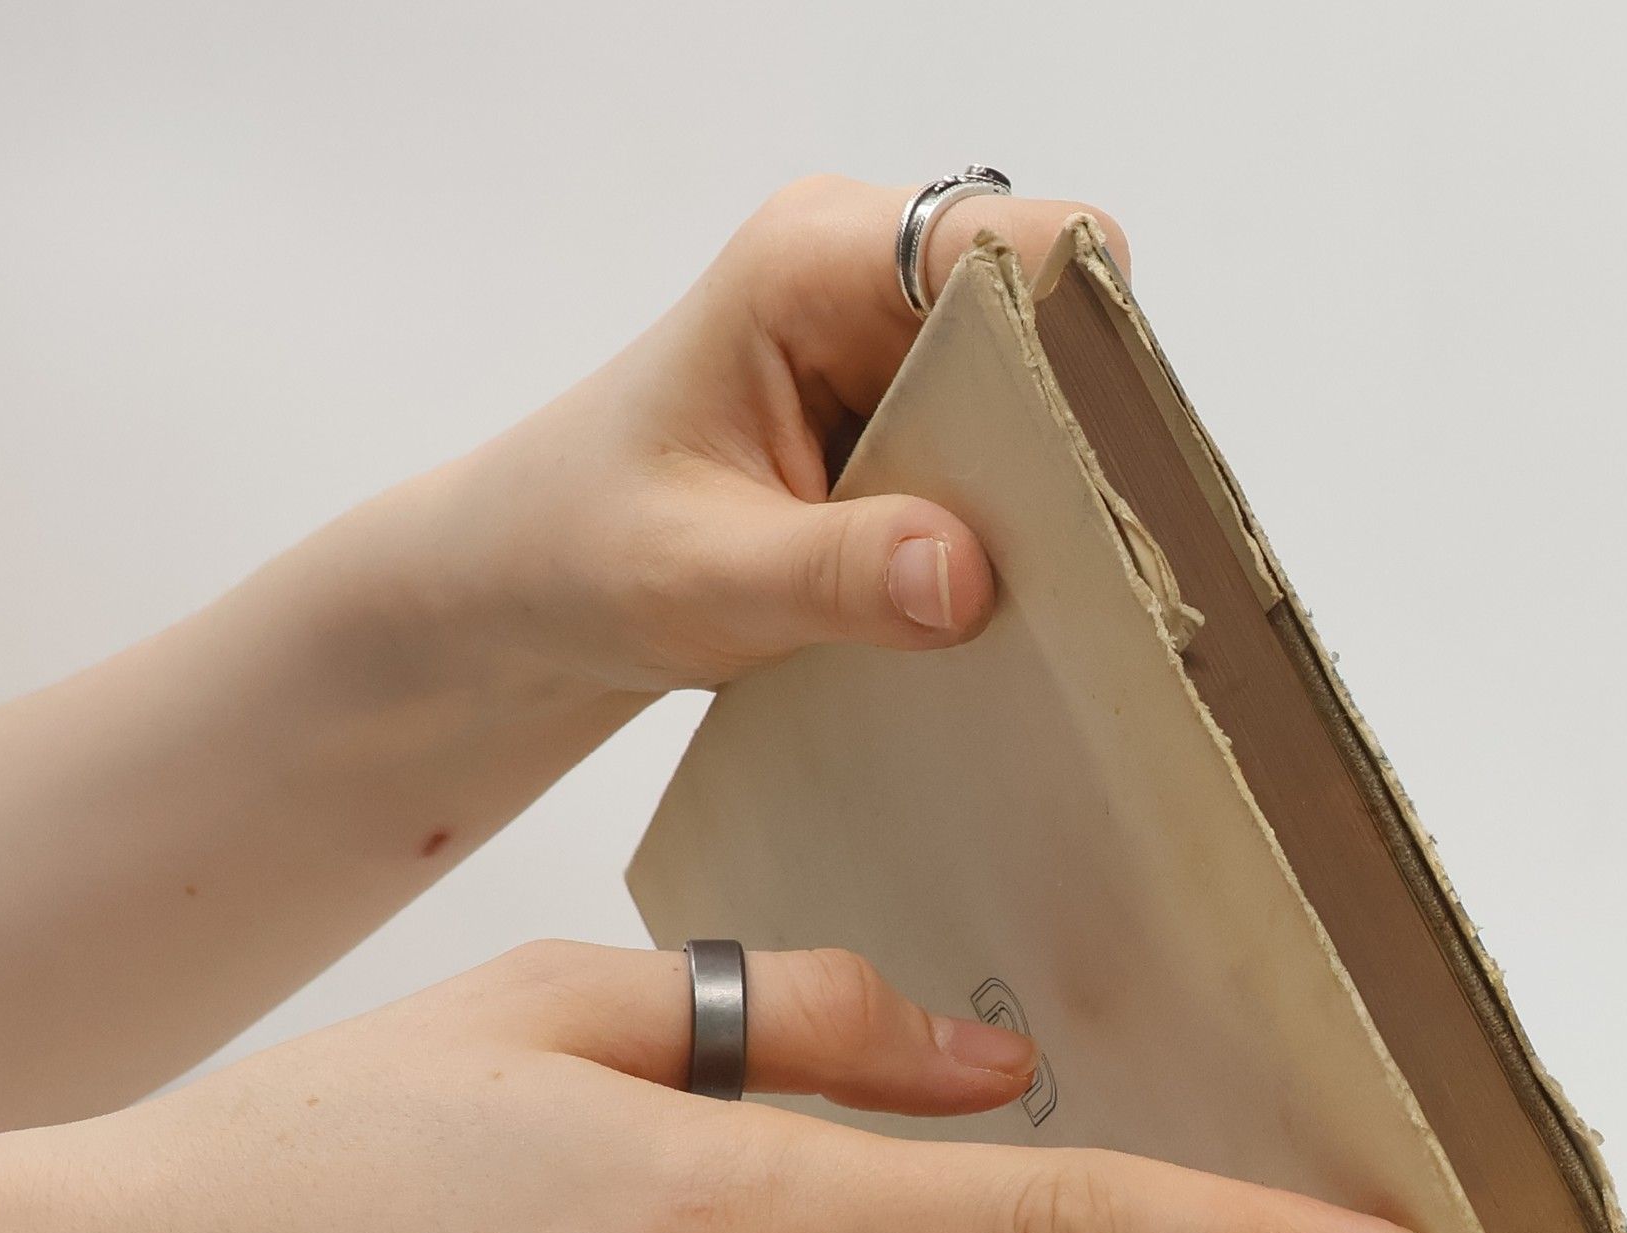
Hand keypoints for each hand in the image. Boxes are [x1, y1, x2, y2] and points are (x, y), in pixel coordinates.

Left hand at [386, 174, 1131, 693]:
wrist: (526, 586)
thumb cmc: (579, 551)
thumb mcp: (701, 577)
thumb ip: (836, 575)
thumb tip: (969, 574)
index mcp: (812, 261)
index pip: (1014, 246)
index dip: (1081, 344)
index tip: (1100, 474)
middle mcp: (862, 277)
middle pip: (1046, 322)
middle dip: (1069, 440)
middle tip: (1067, 568)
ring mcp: (884, 347)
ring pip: (1034, 397)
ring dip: (1037, 496)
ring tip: (1016, 591)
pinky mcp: (895, 416)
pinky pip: (998, 453)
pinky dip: (1004, 525)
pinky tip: (975, 591)